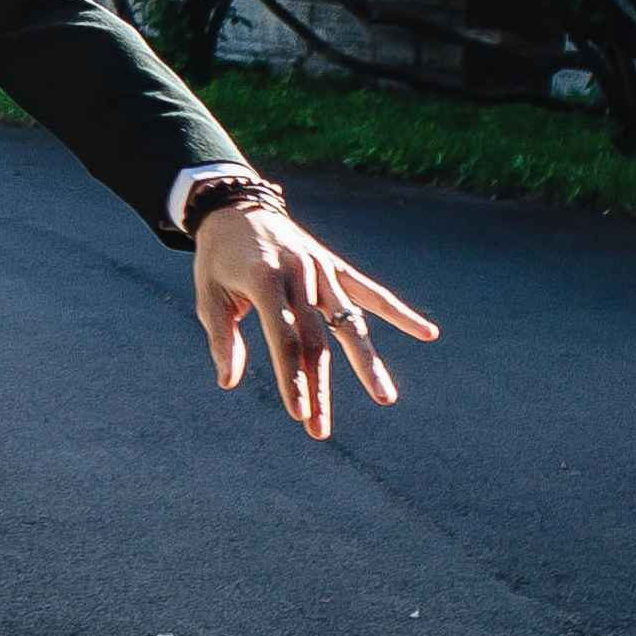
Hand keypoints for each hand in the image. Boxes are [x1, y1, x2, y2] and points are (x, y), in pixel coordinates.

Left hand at [191, 198, 438, 441]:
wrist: (235, 206)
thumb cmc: (218, 257)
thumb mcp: (208, 294)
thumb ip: (222, 338)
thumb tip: (228, 382)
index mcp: (265, 280)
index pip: (284, 339)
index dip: (292, 379)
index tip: (299, 414)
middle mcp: (299, 273)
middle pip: (316, 340)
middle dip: (318, 388)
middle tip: (320, 430)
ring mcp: (320, 268)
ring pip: (349, 322)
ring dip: (366, 362)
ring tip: (384, 397)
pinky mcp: (334, 265)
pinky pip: (370, 292)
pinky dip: (398, 312)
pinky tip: (427, 333)